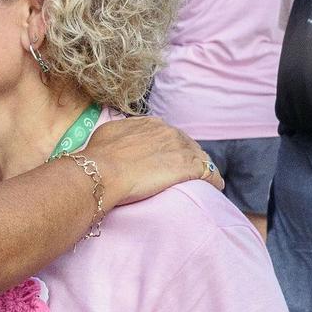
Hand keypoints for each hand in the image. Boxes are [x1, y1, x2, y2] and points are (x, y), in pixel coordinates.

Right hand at [81, 117, 223, 206]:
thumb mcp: (108, 134)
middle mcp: (168, 131)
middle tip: (183, 175)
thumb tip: (121, 140)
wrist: (101, 172)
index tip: (166, 161)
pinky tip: (213, 189)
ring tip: (202, 184)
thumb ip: (122, 134)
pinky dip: (213, 181)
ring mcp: (180, 148)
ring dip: (201, 170)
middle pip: (188, 145)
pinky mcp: (189, 167)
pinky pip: (210, 174)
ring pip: (201, 158)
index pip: (169, 135)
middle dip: (187, 158)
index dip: (170, 149)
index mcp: (150, 123)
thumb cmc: (98, 156)